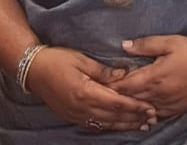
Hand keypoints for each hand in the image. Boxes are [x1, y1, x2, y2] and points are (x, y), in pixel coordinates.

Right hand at [25, 46, 156, 131]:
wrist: (33, 70)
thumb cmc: (56, 60)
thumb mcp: (81, 59)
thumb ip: (103, 70)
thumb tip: (124, 75)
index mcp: (86, 91)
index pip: (117, 102)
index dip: (135, 106)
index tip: (150, 107)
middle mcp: (82, 107)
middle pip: (114, 116)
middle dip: (135, 117)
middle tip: (153, 118)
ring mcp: (77, 114)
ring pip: (107, 123)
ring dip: (126, 125)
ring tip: (142, 125)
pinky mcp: (73, 117)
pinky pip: (96, 124)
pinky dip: (111, 126)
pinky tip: (120, 125)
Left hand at [107, 35, 186, 117]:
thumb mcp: (170, 42)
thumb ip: (145, 45)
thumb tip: (124, 46)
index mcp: (155, 77)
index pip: (125, 84)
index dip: (112, 83)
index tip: (101, 79)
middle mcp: (159, 94)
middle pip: (131, 98)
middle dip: (118, 94)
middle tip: (104, 90)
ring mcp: (168, 104)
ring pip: (142, 108)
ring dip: (130, 105)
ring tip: (117, 100)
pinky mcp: (177, 110)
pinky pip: (156, 114)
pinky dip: (145, 112)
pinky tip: (139, 109)